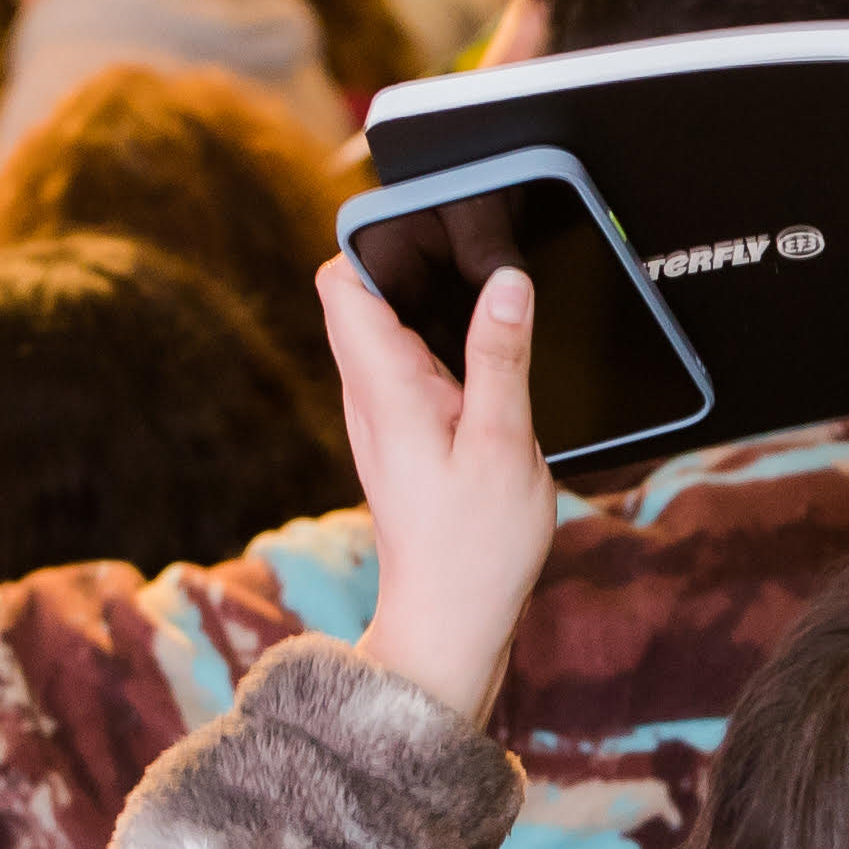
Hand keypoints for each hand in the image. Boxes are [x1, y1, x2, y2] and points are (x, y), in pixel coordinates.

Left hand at [319, 258, 553, 723]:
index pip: (342, 283)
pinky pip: (403, 361)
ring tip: (485, 296)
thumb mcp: (503, 444)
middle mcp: (368, 395)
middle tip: (473, 252)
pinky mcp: (400, 432)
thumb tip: (507, 281)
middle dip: (407, 262)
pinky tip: (482, 350)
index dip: (374, 240)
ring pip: (382, 327)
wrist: (451, 622)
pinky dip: (434, 340)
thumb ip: (501, 358)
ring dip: (424, 301)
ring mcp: (379, 414)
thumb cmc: (475, 547)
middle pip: (360, 296)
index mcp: (384, 387)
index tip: (431, 227)